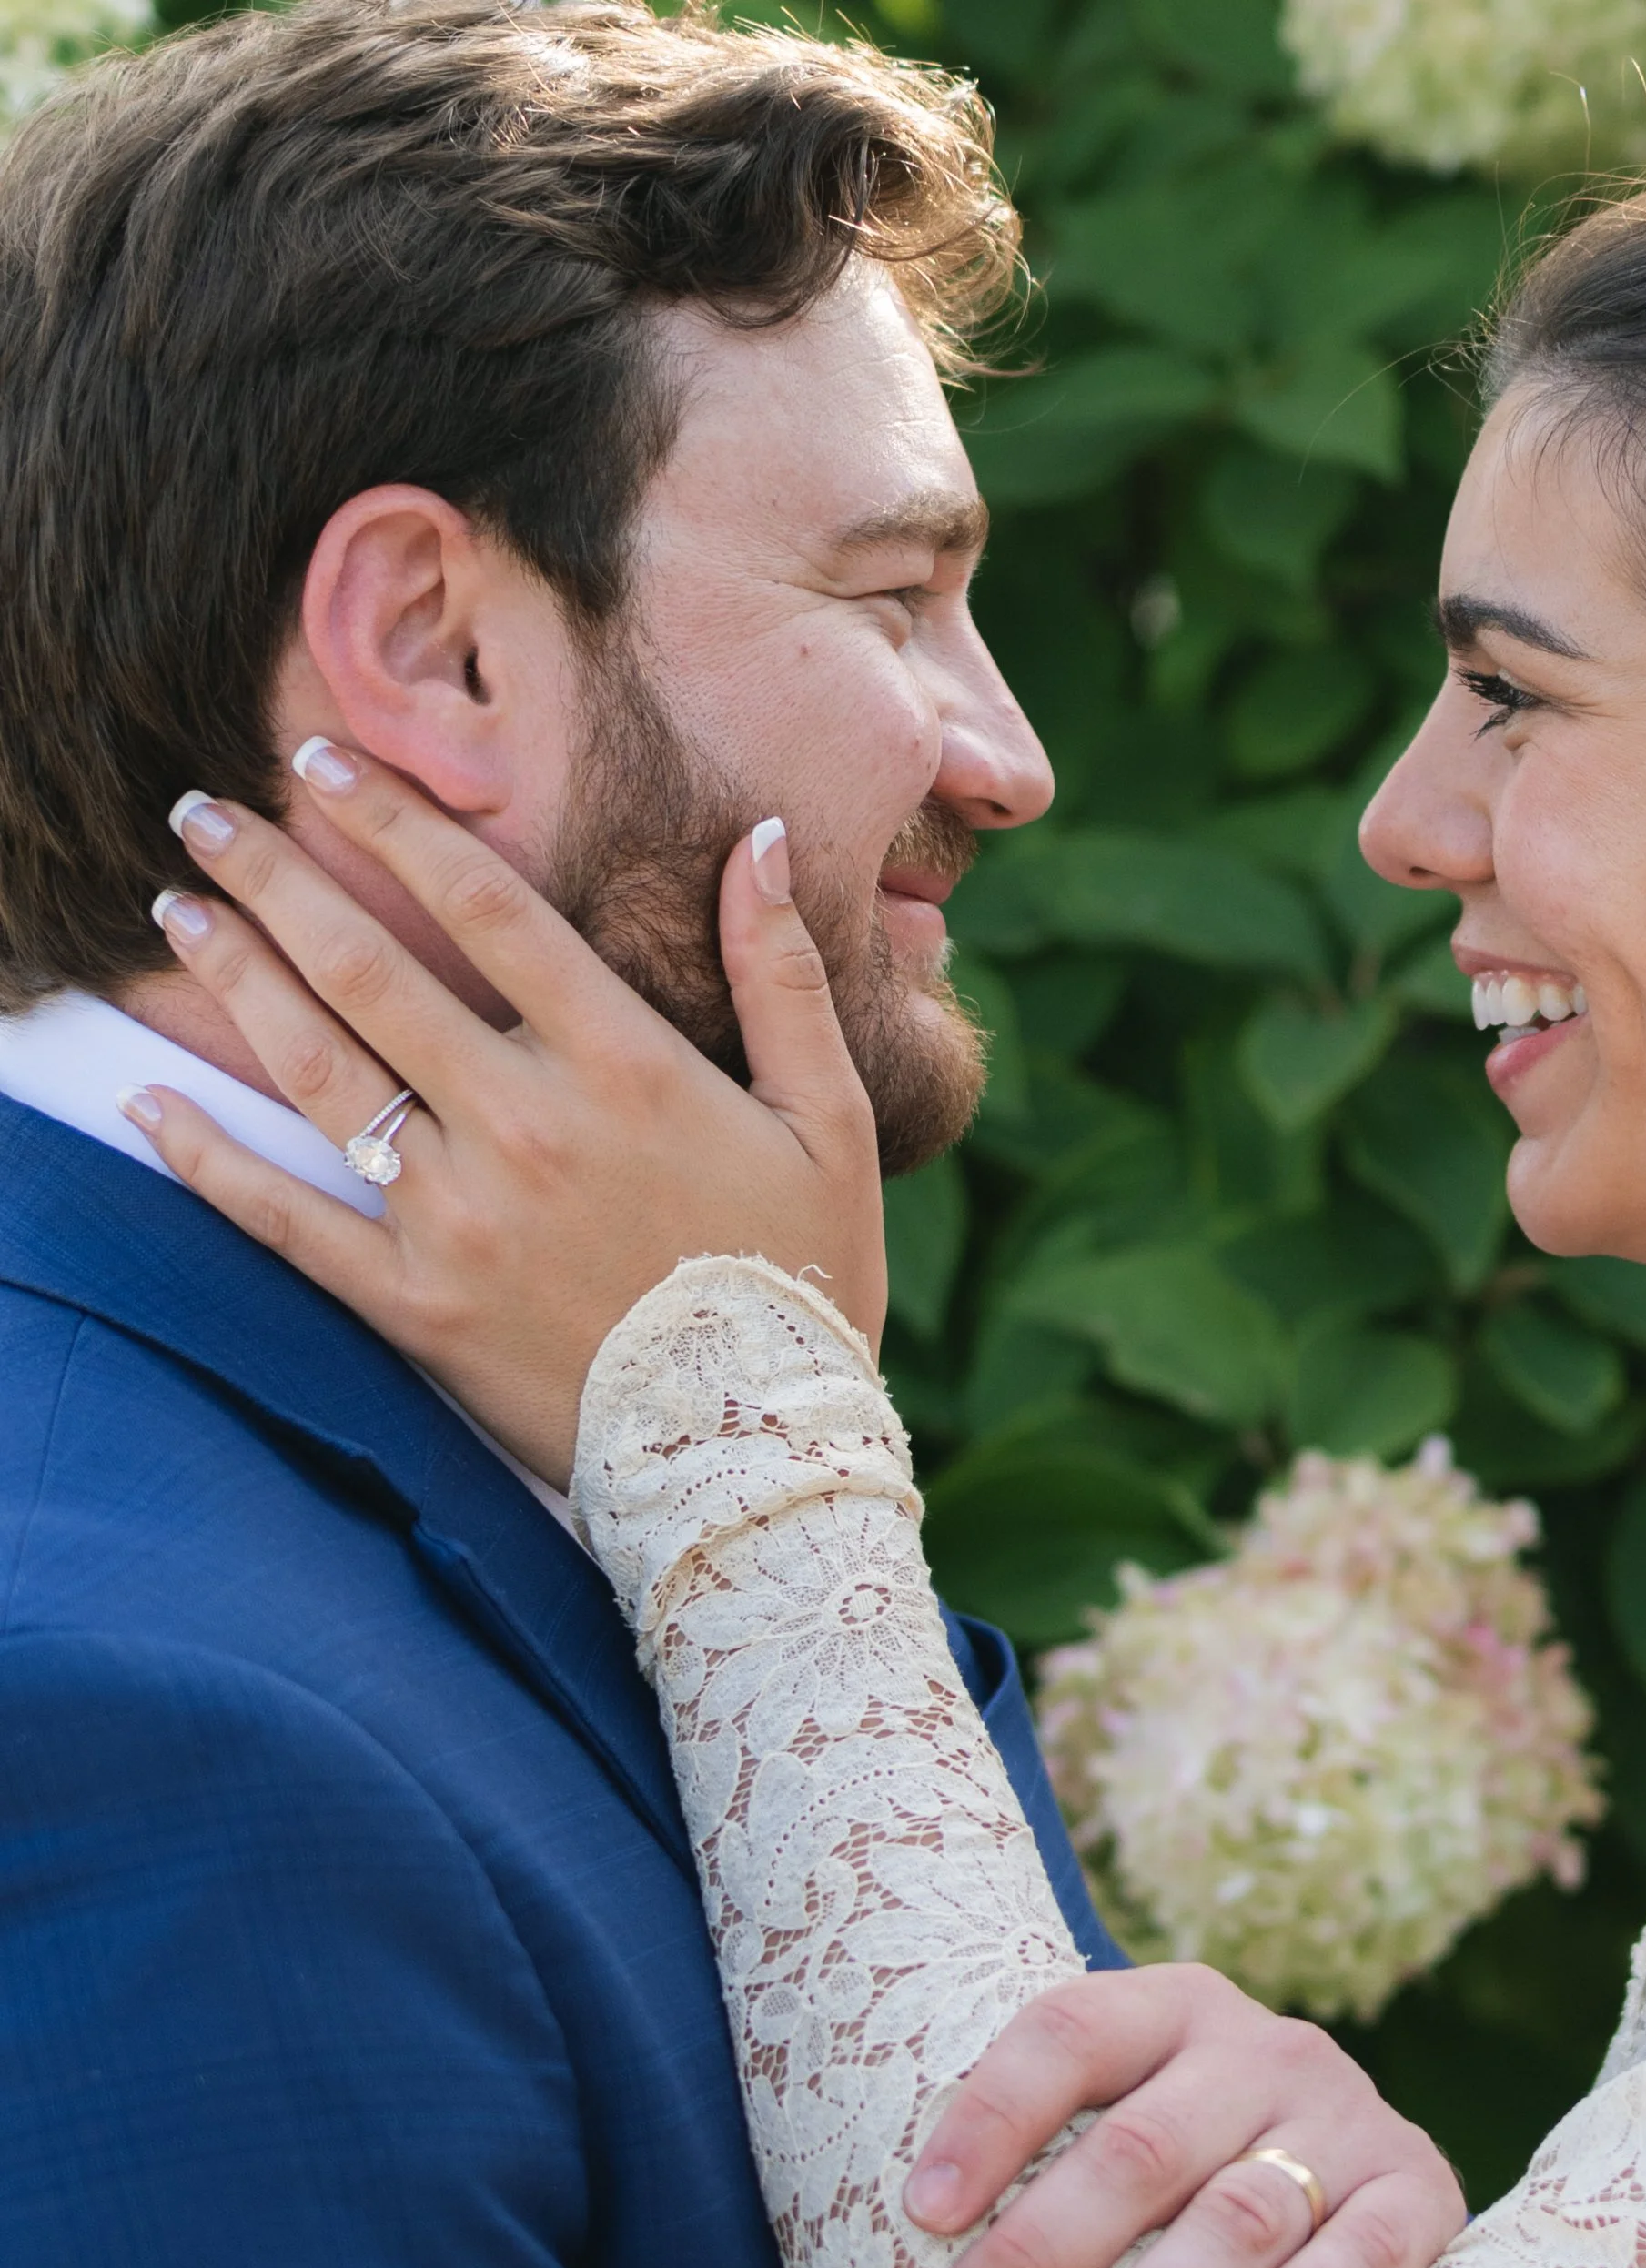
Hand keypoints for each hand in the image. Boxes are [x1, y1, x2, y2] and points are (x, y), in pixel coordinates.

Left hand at [129, 745, 884, 1489]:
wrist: (757, 1460)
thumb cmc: (804, 1283)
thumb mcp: (833, 1122)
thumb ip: (786, 977)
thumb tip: (766, 840)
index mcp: (624, 1066)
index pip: (484, 905)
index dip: (392, 820)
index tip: (322, 762)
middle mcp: (526, 1126)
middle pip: (370, 968)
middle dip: (275, 876)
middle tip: (202, 811)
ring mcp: (460, 1219)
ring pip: (318, 1072)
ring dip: (235, 979)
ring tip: (178, 912)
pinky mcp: (417, 1307)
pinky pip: (288, 1222)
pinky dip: (208, 1163)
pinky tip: (145, 1105)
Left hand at [902, 1965, 1464, 2267]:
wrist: (1371, 2181)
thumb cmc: (1194, 2172)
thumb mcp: (1127, 2120)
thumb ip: (1045, 2159)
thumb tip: (890, 2261)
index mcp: (1172, 2011)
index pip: (1068, 2034)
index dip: (991, 2117)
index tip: (922, 2215)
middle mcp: (1265, 2051)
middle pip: (1139, 2149)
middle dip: (1038, 2255)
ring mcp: (1351, 2119)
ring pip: (1239, 2218)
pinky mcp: (1422, 2194)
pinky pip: (1363, 2259)